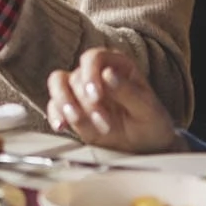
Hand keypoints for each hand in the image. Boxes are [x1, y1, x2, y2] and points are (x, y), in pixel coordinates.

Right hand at [45, 49, 179, 153]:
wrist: (147, 148)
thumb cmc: (152, 123)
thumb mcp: (148, 109)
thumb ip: (129, 91)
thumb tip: (107, 74)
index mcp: (117, 65)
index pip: (93, 57)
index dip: (90, 74)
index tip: (96, 96)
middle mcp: (96, 74)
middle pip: (75, 76)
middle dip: (86, 102)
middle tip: (105, 123)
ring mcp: (81, 92)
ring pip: (58, 85)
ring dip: (65, 104)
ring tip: (76, 121)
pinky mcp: (72, 110)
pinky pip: (54, 106)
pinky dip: (55, 115)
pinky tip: (62, 127)